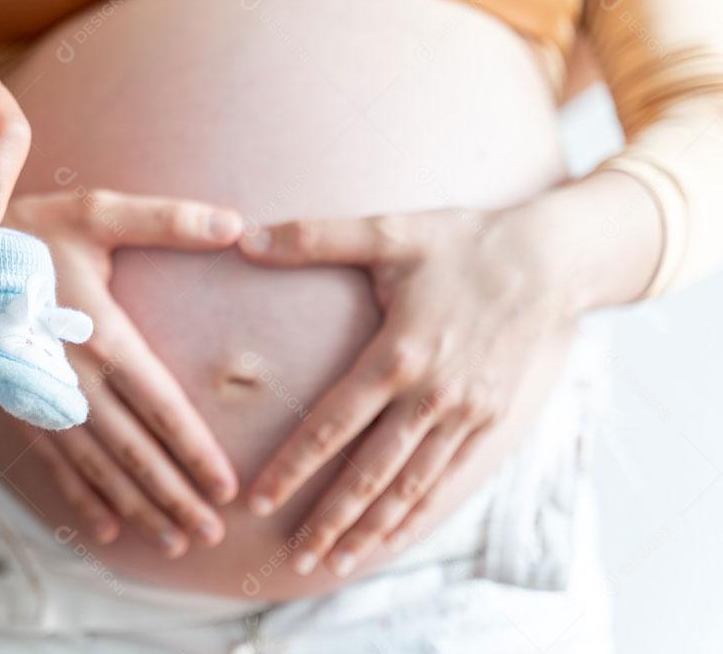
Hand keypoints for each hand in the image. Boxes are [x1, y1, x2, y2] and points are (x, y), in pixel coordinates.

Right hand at [5, 190, 243, 557]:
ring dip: (137, 508)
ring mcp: (41, 401)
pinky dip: (81, 499)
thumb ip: (167, 221)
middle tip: (211, 536)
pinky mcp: (16, 408)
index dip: (196, 452)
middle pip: (134, 453)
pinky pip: (53, 464)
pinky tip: (106, 529)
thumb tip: (236, 224)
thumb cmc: (27, 233)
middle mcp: (74, 382)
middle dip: (175, 497)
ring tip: (174, 541)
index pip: (162, 409)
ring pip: (99, 470)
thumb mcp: (97, 214)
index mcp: (104, 338)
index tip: (227, 490)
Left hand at [239, 207, 580, 576]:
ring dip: (371, 529)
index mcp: (398, 355)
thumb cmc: (463, 242)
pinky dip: (418, 514)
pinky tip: (393, 536)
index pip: (331, 426)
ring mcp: (466, 414)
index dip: (292, 468)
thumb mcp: (389, 230)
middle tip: (296, 557)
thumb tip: (243, 238)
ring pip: (410, 487)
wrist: (552, 259)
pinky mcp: (492, 421)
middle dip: (329, 519)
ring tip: (336, 563)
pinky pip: (448, 479)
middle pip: (369, 473)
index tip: (259, 501)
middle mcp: (432, 396)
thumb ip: (314, 237)